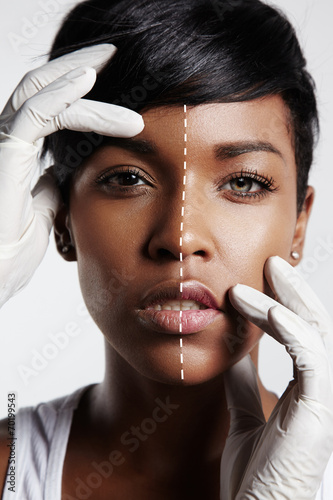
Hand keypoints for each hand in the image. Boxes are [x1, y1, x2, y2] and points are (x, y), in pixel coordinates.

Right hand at [0, 44, 143, 307]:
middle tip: (114, 52)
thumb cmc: (11, 249)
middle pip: (43, 87)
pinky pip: (35, 113)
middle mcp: (8, 141)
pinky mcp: (5, 153)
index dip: (80, 90)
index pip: (50, 107)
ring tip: (114, 65)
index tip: (114, 84)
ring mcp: (4, 145)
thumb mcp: (46, 211)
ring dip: (80, 76)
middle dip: (78, 65)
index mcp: (20, 153)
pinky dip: (63, 93)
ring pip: (41, 92)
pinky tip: (87, 80)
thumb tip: (67, 174)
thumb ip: (53, 188)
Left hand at [220, 256, 332, 498]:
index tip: (258, 279)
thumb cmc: (254, 476)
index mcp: (305, 390)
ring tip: (252, 282)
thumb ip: (244, 385)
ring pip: (315, 332)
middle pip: (314, 324)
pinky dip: (290, 330)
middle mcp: (319, 390)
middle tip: (270, 262)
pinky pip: (312, 358)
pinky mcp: (319, 411)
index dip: (284, 302)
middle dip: (293, 290)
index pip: (301, 334)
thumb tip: (234, 353)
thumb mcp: (243, 417)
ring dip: (284, 301)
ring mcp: (322, 399)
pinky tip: (267, 312)